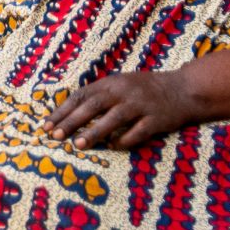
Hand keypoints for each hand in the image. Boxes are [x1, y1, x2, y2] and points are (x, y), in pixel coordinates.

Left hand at [47, 71, 197, 149]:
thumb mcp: (118, 84)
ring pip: (114, 118)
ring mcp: (141, 104)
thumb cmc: (144, 89)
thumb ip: (97, 95)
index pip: (80, 96)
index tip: (46, 126)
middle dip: (72, 121)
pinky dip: (125, 139)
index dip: (62, 111)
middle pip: (93, 105)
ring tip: (78, 145)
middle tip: (55, 136)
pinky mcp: (157, 118)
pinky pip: (139, 131)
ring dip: (95, 131)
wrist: (183, 89)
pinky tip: (112, 147)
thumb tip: (67, 113)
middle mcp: (123, 91)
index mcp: (110, 82)